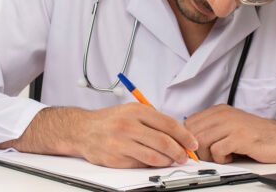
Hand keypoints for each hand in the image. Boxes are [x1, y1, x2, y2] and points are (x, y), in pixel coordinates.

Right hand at [74, 103, 198, 167]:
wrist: (82, 130)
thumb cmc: (110, 120)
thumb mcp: (132, 111)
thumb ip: (153, 120)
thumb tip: (178, 135)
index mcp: (136, 111)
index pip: (168, 124)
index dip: (184, 136)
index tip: (192, 143)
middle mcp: (128, 126)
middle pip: (163, 142)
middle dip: (179, 152)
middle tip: (184, 156)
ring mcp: (121, 143)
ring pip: (154, 157)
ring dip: (167, 161)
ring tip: (170, 160)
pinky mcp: (115, 159)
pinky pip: (141, 165)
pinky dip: (151, 165)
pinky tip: (153, 161)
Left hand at [184, 104, 275, 163]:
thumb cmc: (259, 135)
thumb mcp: (232, 126)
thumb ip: (213, 130)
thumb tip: (192, 143)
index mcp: (220, 110)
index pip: (189, 122)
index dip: (190, 139)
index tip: (198, 149)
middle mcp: (224, 114)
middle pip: (193, 132)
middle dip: (198, 149)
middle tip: (211, 155)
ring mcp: (231, 124)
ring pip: (202, 141)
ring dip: (209, 155)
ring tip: (223, 155)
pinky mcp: (239, 137)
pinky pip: (217, 150)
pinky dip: (222, 159)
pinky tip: (232, 156)